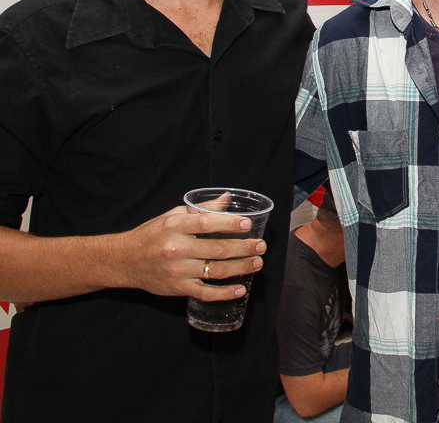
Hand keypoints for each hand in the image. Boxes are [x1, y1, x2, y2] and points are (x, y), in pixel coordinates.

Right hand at [113, 205, 265, 300]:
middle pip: (217, 249)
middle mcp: (176, 249)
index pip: (206, 223)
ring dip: (240, 268)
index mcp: (175, 226)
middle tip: (261, 246)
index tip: (248, 225)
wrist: (123, 260)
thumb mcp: (173, 215)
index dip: (229, 224)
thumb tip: (227, 199)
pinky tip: (240, 289)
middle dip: (243, 248)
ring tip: (257, 263)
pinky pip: (205, 292)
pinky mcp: (177, 288)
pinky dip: (224, 293)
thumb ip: (201, 209)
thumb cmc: (152, 234)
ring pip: (215, 271)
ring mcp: (177, 270)